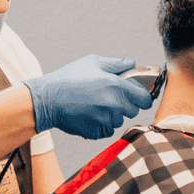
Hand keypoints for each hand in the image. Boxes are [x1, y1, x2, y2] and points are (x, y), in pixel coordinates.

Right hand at [23, 55, 152, 139]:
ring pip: (119, 120)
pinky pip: (108, 130)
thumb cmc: (69, 78)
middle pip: (133, 111)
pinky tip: (90, 114)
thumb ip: (117, 64)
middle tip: (110, 97)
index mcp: (116, 86)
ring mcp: (105, 120)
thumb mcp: (93, 62)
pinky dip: (102, 124)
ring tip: (95, 105)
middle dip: (125, 104)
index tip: (138, 96)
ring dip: (112, 115)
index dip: (143, 98)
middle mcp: (114, 105)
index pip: (145, 99)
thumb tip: (132, 64)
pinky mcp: (96, 132)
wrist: (48, 99)